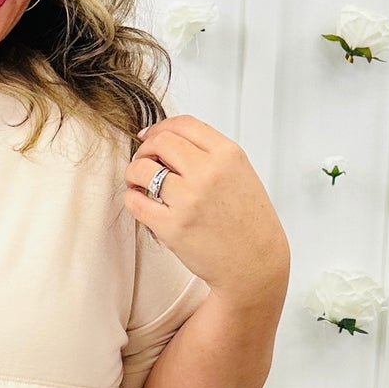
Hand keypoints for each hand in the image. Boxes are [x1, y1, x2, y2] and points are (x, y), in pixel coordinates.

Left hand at [124, 113, 286, 302]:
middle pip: (160, 142)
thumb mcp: (240, 173)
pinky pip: (135, 202)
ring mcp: (189, 200)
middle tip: (144, 161)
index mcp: (228, 155)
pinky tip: (142, 202)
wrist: (255, 263)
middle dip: (145, 149)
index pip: (183, 124)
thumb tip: (169, 140)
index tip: (151, 136)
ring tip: (139, 182)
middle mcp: (208, 173)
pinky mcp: (172, 227)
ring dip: (134, 173)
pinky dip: (132, 198)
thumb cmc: (249, 222)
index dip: (160, 127)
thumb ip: (209, 154)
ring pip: (141, 169)